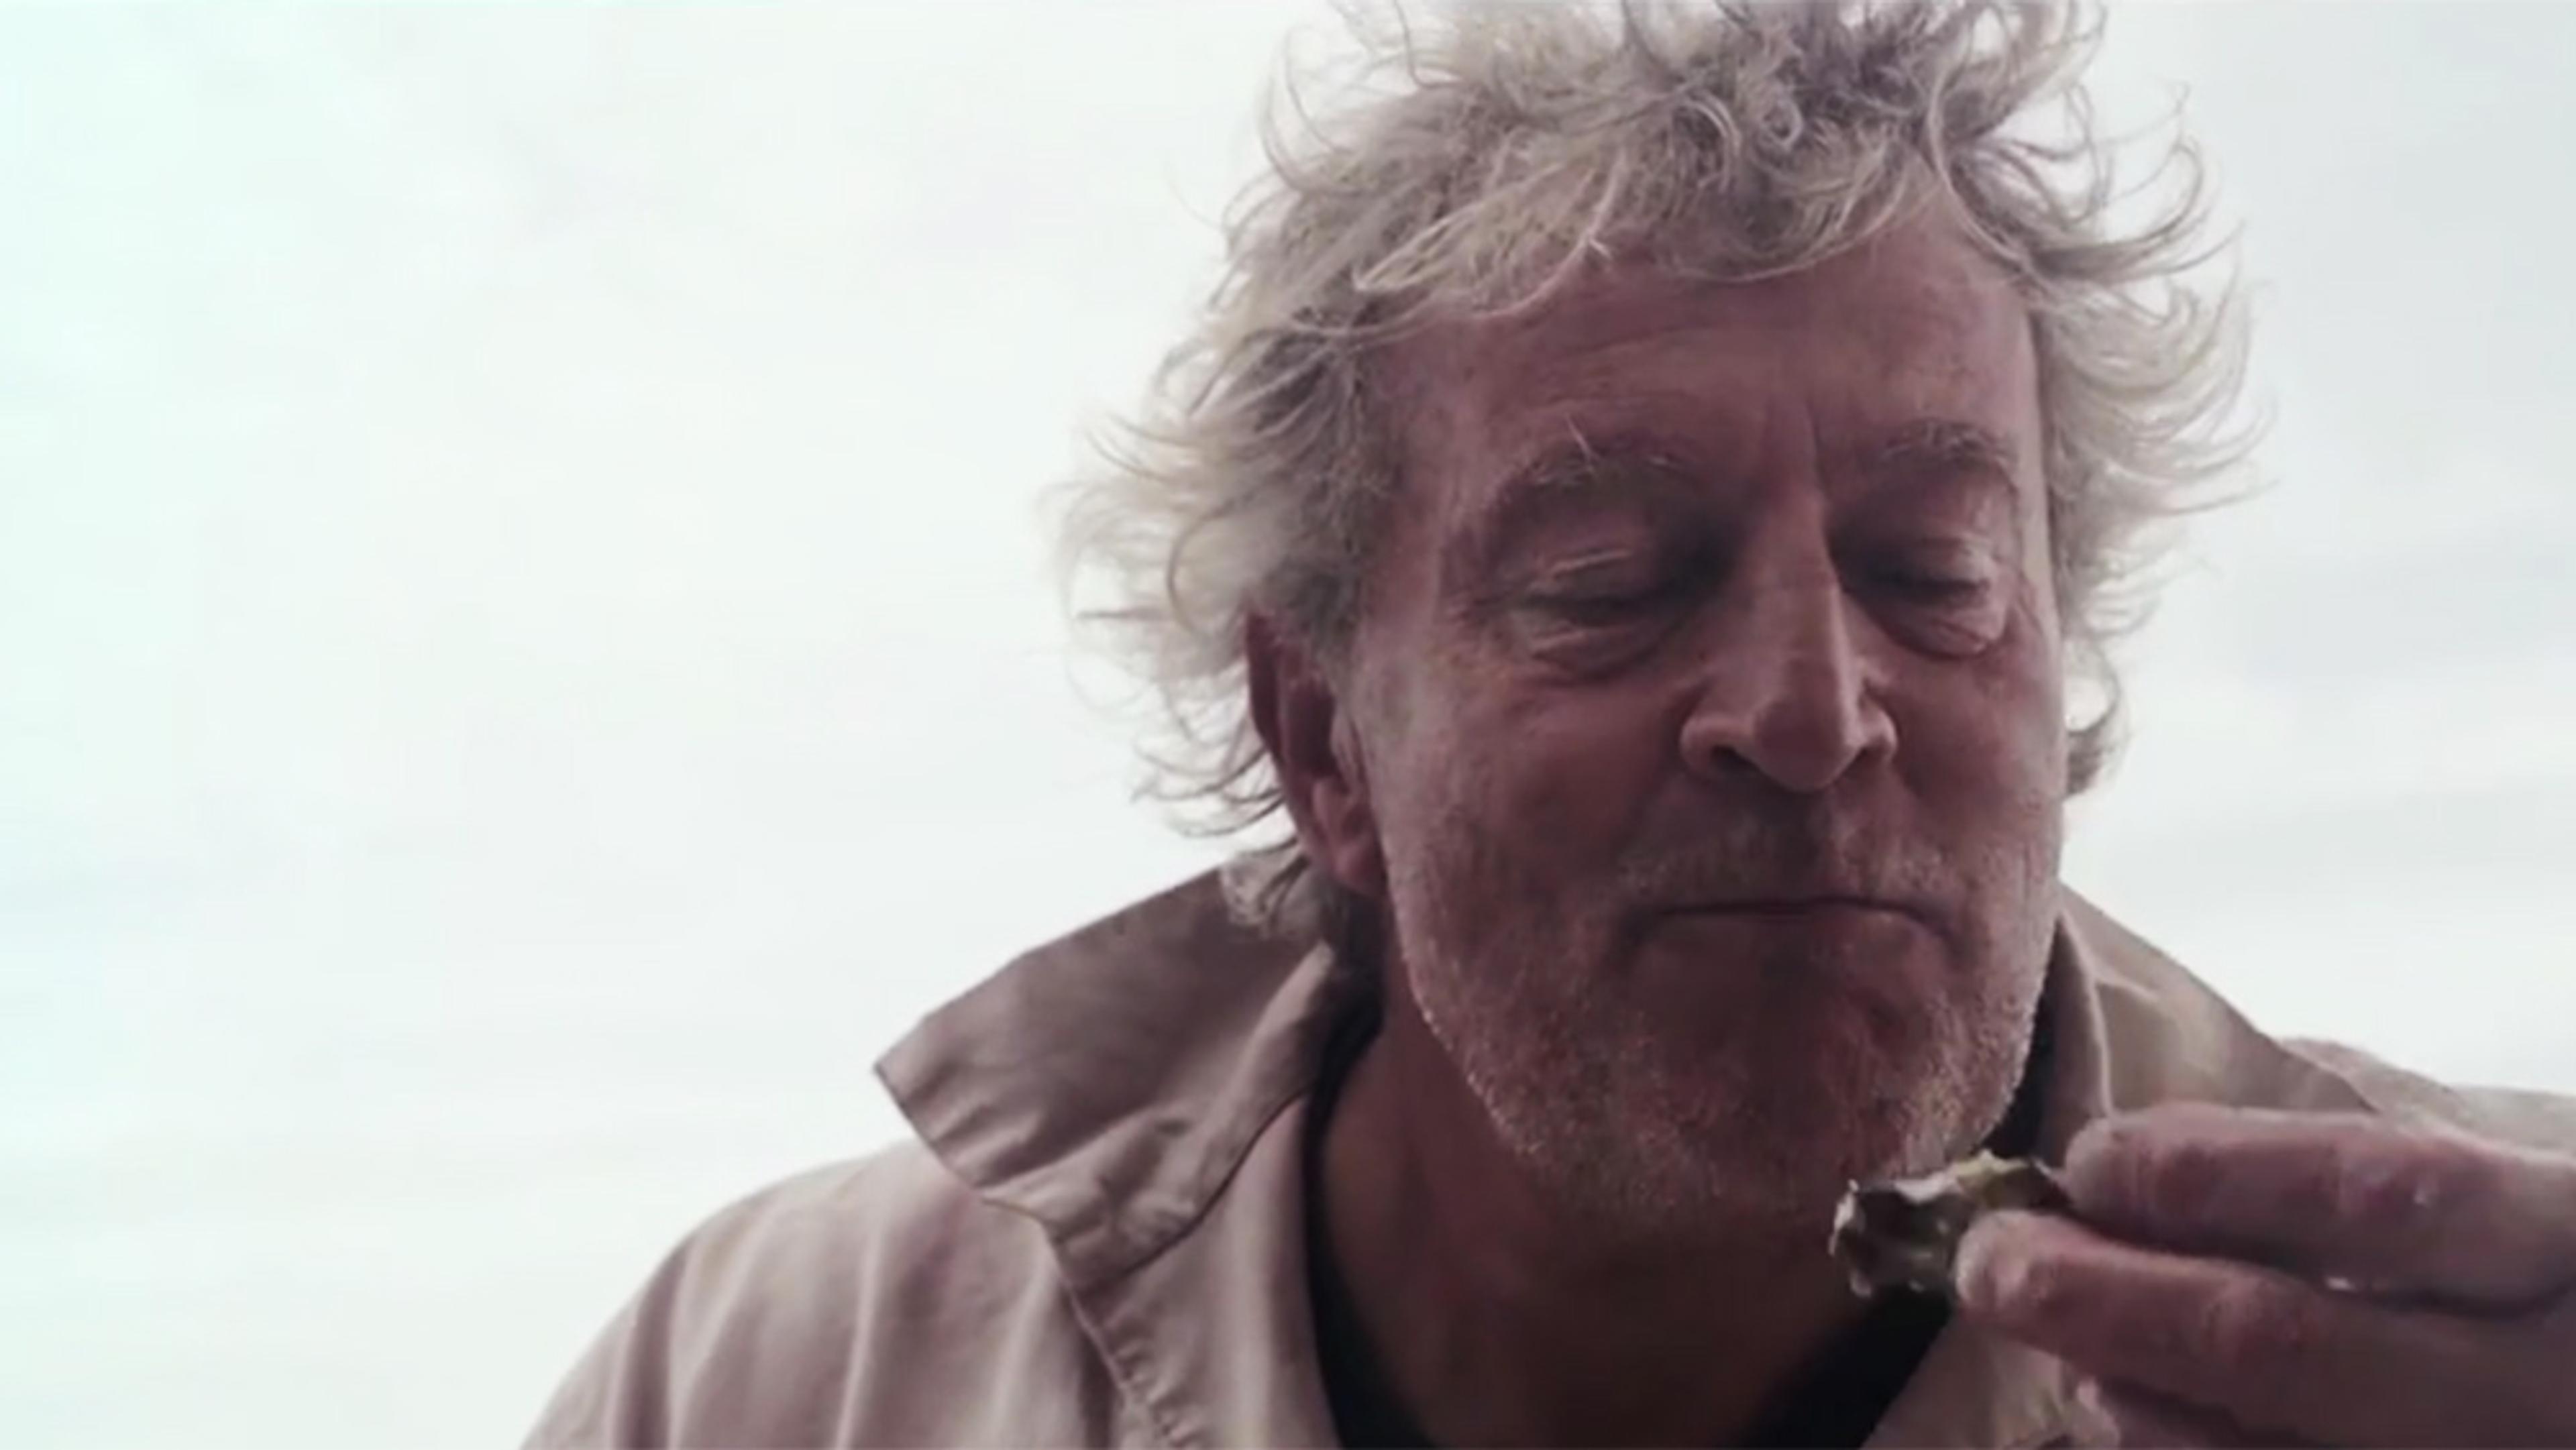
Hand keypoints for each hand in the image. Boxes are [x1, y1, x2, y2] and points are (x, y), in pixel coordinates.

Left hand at [1952, 1103, 2575, 1446]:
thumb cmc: (2557, 1295)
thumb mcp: (2517, 1219)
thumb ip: (2361, 1196)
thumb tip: (2132, 1172)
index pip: (2384, 1196)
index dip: (2214, 1174)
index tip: (2089, 1159)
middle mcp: (2551, 1391)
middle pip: (2286, 1341)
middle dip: (2111, 1296)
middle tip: (1993, 1262)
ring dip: (2132, 1399)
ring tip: (2062, 1346)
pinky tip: (2125, 1417)